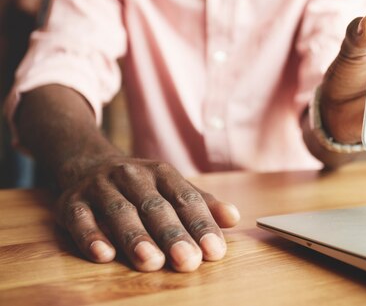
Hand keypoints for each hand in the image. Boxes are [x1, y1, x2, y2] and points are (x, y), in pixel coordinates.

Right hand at [56, 157, 239, 271]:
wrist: (87, 163)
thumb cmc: (141, 186)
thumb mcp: (171, 187)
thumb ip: (201, 204)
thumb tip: (233, 218)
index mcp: (161, 173)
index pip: (185, 199)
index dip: (201, 224)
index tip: (215, 251)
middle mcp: (131, 176)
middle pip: (154, 206)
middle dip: (172, 235)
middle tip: (188, 261)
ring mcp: (100, 187)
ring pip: (118, 212)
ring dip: (135, 237)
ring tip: (151, 261)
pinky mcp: (71, 202)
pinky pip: (80, 219)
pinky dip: (91, 236)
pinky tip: (103, 255)